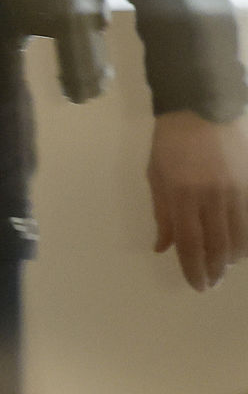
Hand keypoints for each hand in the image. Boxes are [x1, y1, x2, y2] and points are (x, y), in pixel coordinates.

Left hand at [149, 110, 247, 290]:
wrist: (203, 108)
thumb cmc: (171, 143)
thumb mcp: (155, 176)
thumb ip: (162, 214)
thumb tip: (163, 248)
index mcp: (181, 195)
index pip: (190, 243)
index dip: (194, 268)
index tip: (196, 285)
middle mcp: (211, 197)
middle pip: (219, 246)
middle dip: (215, 270)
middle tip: (211, 283)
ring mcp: (236, 190)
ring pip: (240, 237)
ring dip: (232, 258)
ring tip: (224, 267)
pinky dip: (246, 239)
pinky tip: (240, 247)